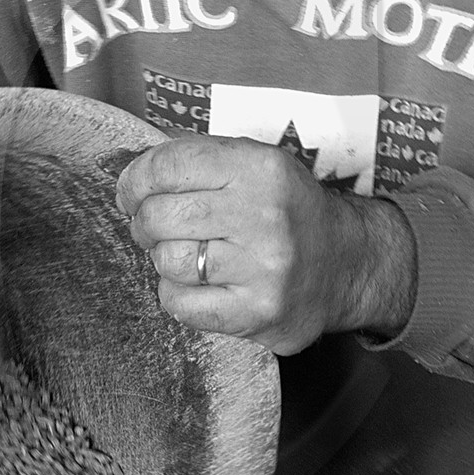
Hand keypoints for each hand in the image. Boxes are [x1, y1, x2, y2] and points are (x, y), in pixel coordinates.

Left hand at [115, 136, 415, 354]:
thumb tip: (126, 173)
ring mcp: (262, 269)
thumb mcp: (255, 166)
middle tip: (156, 226)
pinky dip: (177, 293)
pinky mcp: (256, 312)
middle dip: (145, 221)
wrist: (347, 264)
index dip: (135, 180)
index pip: (168, 166)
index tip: (131, 192)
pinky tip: (201, 284)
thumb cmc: (285, 210)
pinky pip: (179, 303)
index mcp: (260, 169)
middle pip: (160, 216)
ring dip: (164, 257)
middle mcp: (263, 216)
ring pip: (167, 260)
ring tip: (188, 253)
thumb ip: (197, 162)